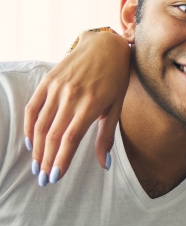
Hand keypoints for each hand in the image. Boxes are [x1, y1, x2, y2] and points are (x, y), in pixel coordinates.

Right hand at [23, 29, 132, 181]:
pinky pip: (33, 107)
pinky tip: (30, 142)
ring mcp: (57, 88)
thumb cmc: (116, 80)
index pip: (70, 139)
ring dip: (36, 148)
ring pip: (40, 123)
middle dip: (47, 160)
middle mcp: (71, 96)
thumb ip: (107, 137)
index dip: (61, 160)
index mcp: (91, 105)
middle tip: (43, 179)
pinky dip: (29, 126)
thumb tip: (104, 164)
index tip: (55, 177)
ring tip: (36, 166)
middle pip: (52, 135)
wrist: (104, 46)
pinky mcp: (47, 81)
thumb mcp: (116, 108)